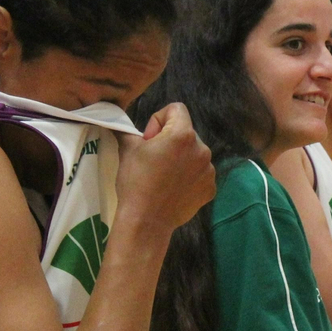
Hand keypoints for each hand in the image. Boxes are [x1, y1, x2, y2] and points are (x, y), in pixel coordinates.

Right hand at [116, 101, 216, 233]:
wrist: (147, 221)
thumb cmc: (135, 182)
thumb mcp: (128, 149)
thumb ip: (129, 130)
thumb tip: (120, 122)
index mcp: (183, 135)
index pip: (177, 109)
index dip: (159, 120)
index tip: (149, 139)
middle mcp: (202, 149)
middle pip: (186, 132)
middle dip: (170, 140)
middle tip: (154, 159)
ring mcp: (209, 170)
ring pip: (194, 153)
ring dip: (181, 159)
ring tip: (163, 176)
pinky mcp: (210, 188)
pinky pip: (200, 173)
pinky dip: (189, 177)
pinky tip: (173, 188)